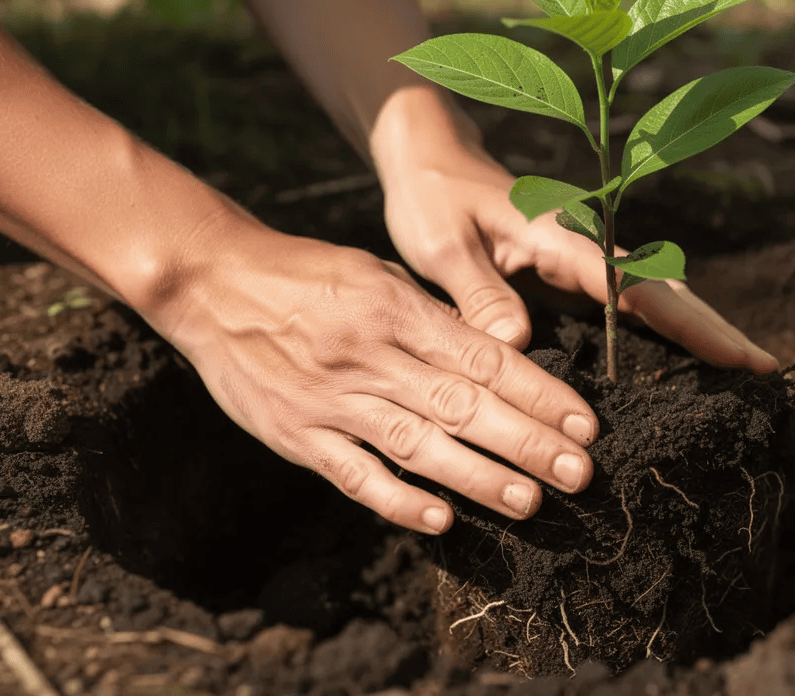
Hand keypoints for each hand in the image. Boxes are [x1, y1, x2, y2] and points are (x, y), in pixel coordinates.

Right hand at [156, 222, 598, 533]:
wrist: (211, 281)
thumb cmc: (306, 274)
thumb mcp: (378, 275)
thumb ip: (434, 319)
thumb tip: (501, 355)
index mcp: (397, 311)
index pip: (484, 359)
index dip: (539, 393)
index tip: (583, 424)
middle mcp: (371, 356)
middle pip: (463, 406)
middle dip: (527, 442)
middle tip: (579, 473)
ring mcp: (332, 399)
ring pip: (417, 444)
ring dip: (478, 477)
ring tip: (531, 502)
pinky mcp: (296, 433)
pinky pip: (352, 473)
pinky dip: (397, 500)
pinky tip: (440, 521)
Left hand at [378, 107, 779, 372]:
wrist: (428, 160)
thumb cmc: (432, 197)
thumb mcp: (441, 244)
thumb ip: (476, 292)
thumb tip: (516, 343)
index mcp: (565, 239)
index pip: (641, 289)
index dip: (693, 325)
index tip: (740, 355)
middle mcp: (585, 248)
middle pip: (667, 291)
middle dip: (716, 329)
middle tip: (766, 369)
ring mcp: (583, 260)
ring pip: (656, 297)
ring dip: (698, 329)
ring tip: (743, 369)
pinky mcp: (571, 273)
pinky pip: (629, 304)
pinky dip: (664, 328)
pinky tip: (679, 359)